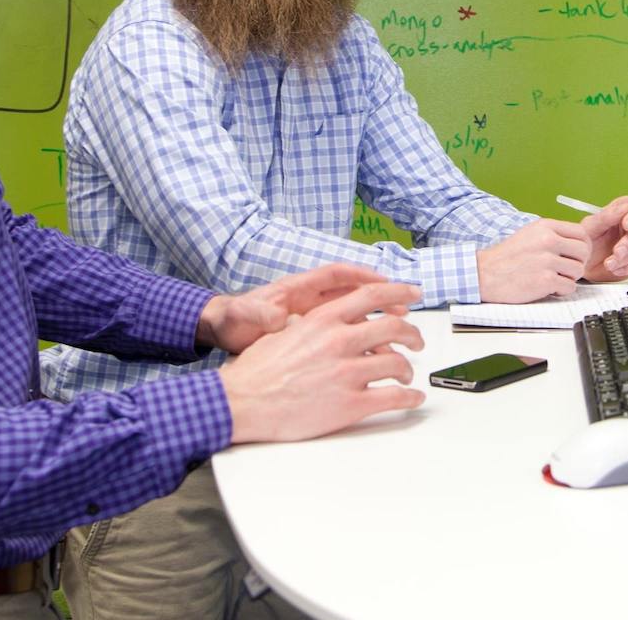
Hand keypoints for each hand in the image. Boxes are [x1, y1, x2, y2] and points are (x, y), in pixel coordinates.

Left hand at [197, 263, 390, 353]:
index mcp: (297, 289)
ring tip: (401, 328)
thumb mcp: (244, 316)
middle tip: (406, 303)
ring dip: (376, 319)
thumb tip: (275, 318)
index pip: (336, 275)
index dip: (362, 275)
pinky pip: (343, 335)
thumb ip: (260, 315)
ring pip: (353, 315)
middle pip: (353, 293)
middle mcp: (309, 300)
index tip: (385, 281)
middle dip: (381, 296)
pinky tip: (376, 353)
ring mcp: (312, 318)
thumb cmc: (233, 319)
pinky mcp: (311, 336)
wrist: (221, 332)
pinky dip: (361, 340)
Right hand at [222, 281, 425, 443]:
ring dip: (408, 369)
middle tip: (417, 341)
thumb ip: (315, 324)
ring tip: (407, 375)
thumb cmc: (256, 371)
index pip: (371, 295)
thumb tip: (333, 322)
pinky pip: (393, 398)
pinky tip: (412, 399)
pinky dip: (409, 398)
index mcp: (323, 320)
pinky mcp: (350, 405)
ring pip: (398, 363)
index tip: (413, 294)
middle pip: (394, 327)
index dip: (398, 291)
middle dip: (413, 334)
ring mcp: (347, 373)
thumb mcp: (284, 331)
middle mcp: (339, 341)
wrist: (242, 402)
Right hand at [477, 218, 590, 302]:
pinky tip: (548, 288)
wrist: (484, 273)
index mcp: (545, 227)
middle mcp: (548, 241)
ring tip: (553, 278)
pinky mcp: (545, 280)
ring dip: (569, 278)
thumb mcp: (530, 234)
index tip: (575, 256)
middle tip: (565, 270)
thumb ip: (554, 235)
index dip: (583, 247)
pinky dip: (561, 291)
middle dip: (578, 263)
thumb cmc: (507, 257)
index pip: (582, 233)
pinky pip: (569, 287)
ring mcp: (547, 261)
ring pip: (578, 271)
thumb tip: (580, 243)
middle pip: (584, 252)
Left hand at [580, 195, 627, 282]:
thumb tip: (623, 208)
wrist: (586, 265)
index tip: (627, 225)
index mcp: (622, 210)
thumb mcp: (590, 228)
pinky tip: (615, 269)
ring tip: (608, 264)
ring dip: (625, 258)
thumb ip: (605, 217)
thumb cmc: (587, 241)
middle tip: (616, 252)